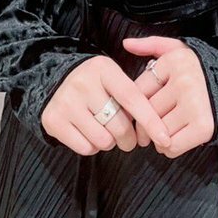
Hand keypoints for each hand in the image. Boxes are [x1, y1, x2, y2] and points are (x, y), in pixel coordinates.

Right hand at [40, 55, 172, 155]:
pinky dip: (92, 146)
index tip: (165, 138)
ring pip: (103, 140)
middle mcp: (82, 83)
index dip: (150, 121)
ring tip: (104, 129)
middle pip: (119, 125)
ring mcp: (66, 102)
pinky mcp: (53, 120)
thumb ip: (135, 93)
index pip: (132, 98)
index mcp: (103, 69)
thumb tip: (158, 128)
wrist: (54, 80)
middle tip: (127, 136)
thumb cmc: (95, 83)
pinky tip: (88, 132)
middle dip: (128, 137)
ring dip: (109, 142)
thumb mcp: (114, 76)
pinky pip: (85, 148)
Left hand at [121, 36, 214, 157]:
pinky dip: (169, 148)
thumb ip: (151, 44)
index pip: (138, 89)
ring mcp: (195, 104)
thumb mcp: (179, 49)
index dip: (137, 103)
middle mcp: (184, 81)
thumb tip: (126, 44)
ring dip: (157, 137)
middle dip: (145, 123)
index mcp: (175, 60)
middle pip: (147, 112)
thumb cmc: (202, 70)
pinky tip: (176, 138)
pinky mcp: (204, 126)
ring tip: (167, 129)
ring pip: (157, 130)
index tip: (145, 106)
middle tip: (151, 124)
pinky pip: (172, 146)